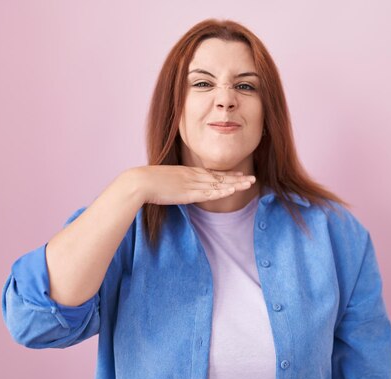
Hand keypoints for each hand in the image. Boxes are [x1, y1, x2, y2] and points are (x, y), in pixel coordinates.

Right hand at [125, 165, 255, 205]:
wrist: (139, 182)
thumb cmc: (146, 182)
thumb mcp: (163, 180)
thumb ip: (173, 184)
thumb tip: (174, 188)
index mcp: (186, 172)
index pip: (211, 173)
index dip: (227, 175)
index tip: (239, 175)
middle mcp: (192, 176)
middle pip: (219, 177)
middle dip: (236, 178)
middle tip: (252, 178)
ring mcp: (191, 184)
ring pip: (218, 184)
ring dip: (235, 184)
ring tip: (250, 183)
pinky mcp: (188, 193)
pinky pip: (209, 193)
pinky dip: (222, 191)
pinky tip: (233, 190)